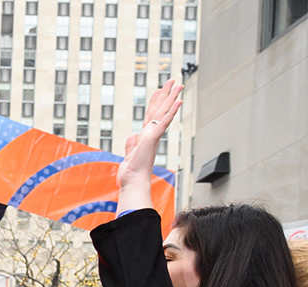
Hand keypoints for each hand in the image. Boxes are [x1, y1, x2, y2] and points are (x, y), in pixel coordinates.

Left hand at [117, 79, 182, 214]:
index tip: (158, 91)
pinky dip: (171, 111)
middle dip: (166, 95)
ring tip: (178, 84)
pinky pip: (164, 122)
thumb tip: (132, 136)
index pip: (151, 116)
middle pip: (160, 110)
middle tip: (173, 81)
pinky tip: (178, 101)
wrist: (133, 183)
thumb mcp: (129, 155)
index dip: (154, 102)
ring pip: (164, 112)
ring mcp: (153, 136)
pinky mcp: (153, 138)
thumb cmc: (131, 174)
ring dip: (171, 98)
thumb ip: (131, 145)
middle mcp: (151, 134)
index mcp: (145, 137)